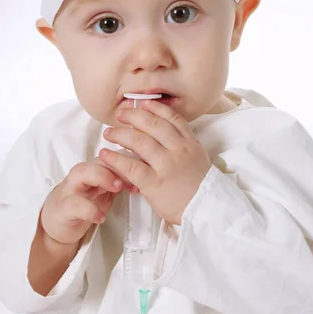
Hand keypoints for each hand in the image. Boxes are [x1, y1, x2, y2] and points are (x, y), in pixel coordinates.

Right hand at [40, 157, 138, 245]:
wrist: (58, 223)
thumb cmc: (84, 203)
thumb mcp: (104, 191)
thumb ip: (120, 181)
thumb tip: (145, 174)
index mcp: (94, 169)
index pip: (113, 156)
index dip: (130, 160)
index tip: (146, 170)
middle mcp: (82, 174)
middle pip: (98, 159)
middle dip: (117, 164)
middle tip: (133, 175)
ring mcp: (71, 188)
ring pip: (81, 172)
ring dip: (102, 177)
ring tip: (117, 187)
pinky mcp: (63, 207)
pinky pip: (75, 204)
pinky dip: (90, 210)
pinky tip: (101, 216)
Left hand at [99, 100, 211, 225]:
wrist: (208, 209)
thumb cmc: (201, 188)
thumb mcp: (198, 159)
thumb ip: (182, 146)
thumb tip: (163, 135)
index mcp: (190, 144)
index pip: (172, 118)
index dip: (156, 109)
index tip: (142, 103)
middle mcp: (179, 151)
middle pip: (153, 125)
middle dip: (133, 116)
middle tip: (120, 114)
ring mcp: (167, 166)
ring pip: (139, 142)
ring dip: (120, 134)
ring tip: (109, 133)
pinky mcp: (155, 183)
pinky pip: (131, 167)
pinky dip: (116, 159)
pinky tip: (105, 155)